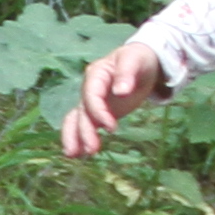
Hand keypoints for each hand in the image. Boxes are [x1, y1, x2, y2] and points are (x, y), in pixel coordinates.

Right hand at [60, 41, 171, 159]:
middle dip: (85, 131)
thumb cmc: (138, 59)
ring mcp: (91, 101)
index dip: (98, 112)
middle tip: (93, 150)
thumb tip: (120, 91)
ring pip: (76, 120)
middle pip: (82, 112)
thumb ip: (127, 73)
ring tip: (75, 155)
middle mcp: (89, 89)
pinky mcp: (96, 113)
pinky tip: (79, 154)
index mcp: (96, 74)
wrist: (141, 63)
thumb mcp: (134, 60)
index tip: (112, 128)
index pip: (91, 95)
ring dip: (74, 137)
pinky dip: (79, 138)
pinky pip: (82, 125)